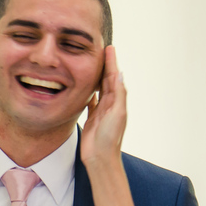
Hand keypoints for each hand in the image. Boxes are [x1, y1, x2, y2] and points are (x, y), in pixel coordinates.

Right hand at [80, 45, 126, 170]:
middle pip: (107, 80)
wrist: (100, 158)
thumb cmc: (110, 138)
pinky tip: (85, 86)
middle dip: (104, 65)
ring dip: (97, 76)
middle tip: (100, 50)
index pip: (114, 77)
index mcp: (117, 102)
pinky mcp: (92, 118)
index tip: (109, 48)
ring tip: (91, 63)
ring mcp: (101, 111)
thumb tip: (119, 74)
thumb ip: (118, 94)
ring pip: (99, 89)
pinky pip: (90, 101)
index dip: (111, 62)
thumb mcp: (117, 113)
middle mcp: (110, 104)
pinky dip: (89, 91)